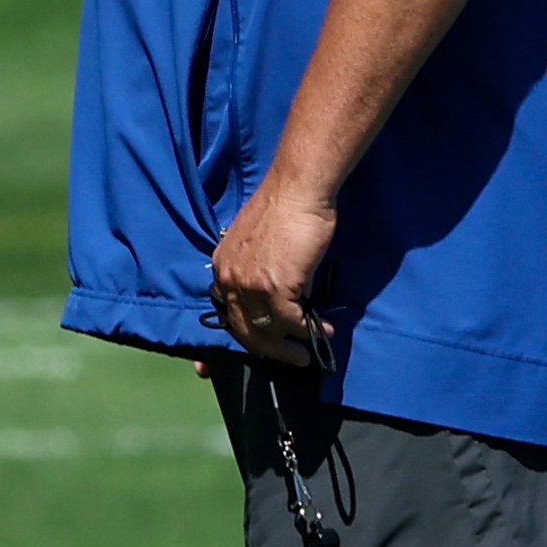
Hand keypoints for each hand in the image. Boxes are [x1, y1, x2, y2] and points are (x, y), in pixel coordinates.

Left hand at [210, 180, 339, 364]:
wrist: (298, 189)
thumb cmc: (286, 209)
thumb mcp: (259, 245)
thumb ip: (260, 274)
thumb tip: (281, 302)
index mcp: (223, 267)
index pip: (228, 313)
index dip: (242, 336)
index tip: (244, 354)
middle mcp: (229, 279)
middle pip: (244, 330)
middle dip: (270, 350)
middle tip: (293, 358)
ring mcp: (249, 285)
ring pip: (266, 332)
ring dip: (290, 347)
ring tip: (308, 351)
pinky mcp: (274, 287)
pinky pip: (290, 321)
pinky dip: (307, 329)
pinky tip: (324, 329)